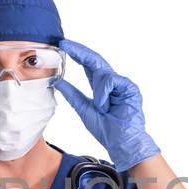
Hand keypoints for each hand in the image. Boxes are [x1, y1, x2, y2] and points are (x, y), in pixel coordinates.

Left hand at [53, 39, 159, 171]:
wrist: (121, 143)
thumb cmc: (106, 130)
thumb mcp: (83, 109)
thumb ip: (72, 95)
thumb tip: (57, 81)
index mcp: (101, 87)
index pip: (87, 65)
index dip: (76, 54)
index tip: (63, 46)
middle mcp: (112, 83)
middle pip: (95, 61)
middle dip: (79, 52)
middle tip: (65, 44)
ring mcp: (122, 84)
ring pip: (102, 73)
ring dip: (97, 91)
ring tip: (101, 107)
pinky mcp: (130, 88)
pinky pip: (111, 80)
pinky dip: (104, 93)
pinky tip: (105, 105)